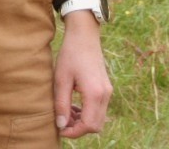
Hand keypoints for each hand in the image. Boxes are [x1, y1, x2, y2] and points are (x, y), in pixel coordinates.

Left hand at [53, 9, 111, 137]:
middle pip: (96, 125)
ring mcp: (108, 91)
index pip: (88, 125)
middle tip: (62, 122)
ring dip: (83, 121)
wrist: (84, 35)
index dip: (74, 132)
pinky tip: (74, 106)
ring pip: (98, 118)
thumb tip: (61, 125)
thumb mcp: (61, 79)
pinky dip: (88, 113)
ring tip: (66, 113)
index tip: (60, 129)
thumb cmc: (70, 54)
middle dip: (79, 129)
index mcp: (94, 93)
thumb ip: (62, 104)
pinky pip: (99, 109)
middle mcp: (105, 94)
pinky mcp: (106, 88)